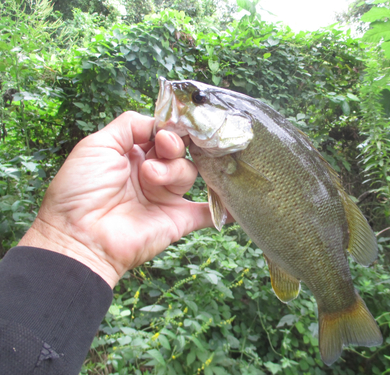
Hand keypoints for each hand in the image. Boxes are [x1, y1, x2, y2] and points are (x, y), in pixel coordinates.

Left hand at [19, 111, 211, 286]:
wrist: (80, 236)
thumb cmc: (80, 190)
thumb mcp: (97, 144)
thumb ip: (129, 125)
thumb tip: (158, 122)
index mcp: (132, 155)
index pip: (162, 134)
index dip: (169, 128)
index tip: (167, 128)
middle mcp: (151, 174)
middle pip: (179, 151)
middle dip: (173, 145)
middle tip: (162, 147)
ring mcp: (165, 198)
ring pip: (189, 173)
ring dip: (174, 170)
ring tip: (151, 178)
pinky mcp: (177, 220)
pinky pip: (206, 213)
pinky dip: (220, 207)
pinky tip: (230, 200)